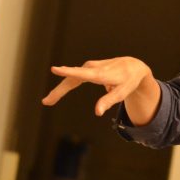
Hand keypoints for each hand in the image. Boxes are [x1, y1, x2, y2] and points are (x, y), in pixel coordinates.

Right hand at [42, 57, 159, 122]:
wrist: (134, 66)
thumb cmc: (128, 81)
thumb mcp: (122, 93)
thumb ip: (108, 102)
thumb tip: (97, 113)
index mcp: (101, 74)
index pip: (82, 73)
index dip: (68, 72)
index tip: (54, 69)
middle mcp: (93, 68)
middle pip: (71, 79)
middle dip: (58, 91)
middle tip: (46, 101)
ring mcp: (90, 66)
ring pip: (71, 79)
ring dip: (59, 90)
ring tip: (48, 100)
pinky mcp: (88, 67)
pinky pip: (74, 77)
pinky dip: (66, 86)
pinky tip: (56, 94)